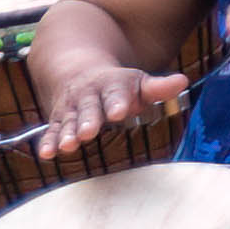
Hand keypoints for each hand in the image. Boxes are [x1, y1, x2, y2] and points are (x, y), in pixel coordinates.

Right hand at [50, 55, 196, 136]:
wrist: (79, 73)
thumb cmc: (118, 86)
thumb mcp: (138, 83)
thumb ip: (158, 87)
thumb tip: (182, 81)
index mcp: (111, 85)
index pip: (115, 94)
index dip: (118, 103)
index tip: (120, 111)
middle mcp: (88, 96)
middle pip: (88, 108)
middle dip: (88, 120)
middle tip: (88, 132)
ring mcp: (71, 109)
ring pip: (69, 121)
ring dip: (67, 133)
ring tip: (68, 146)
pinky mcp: (59, 120)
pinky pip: (52, 131)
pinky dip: (49, 142)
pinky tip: (47, 154)